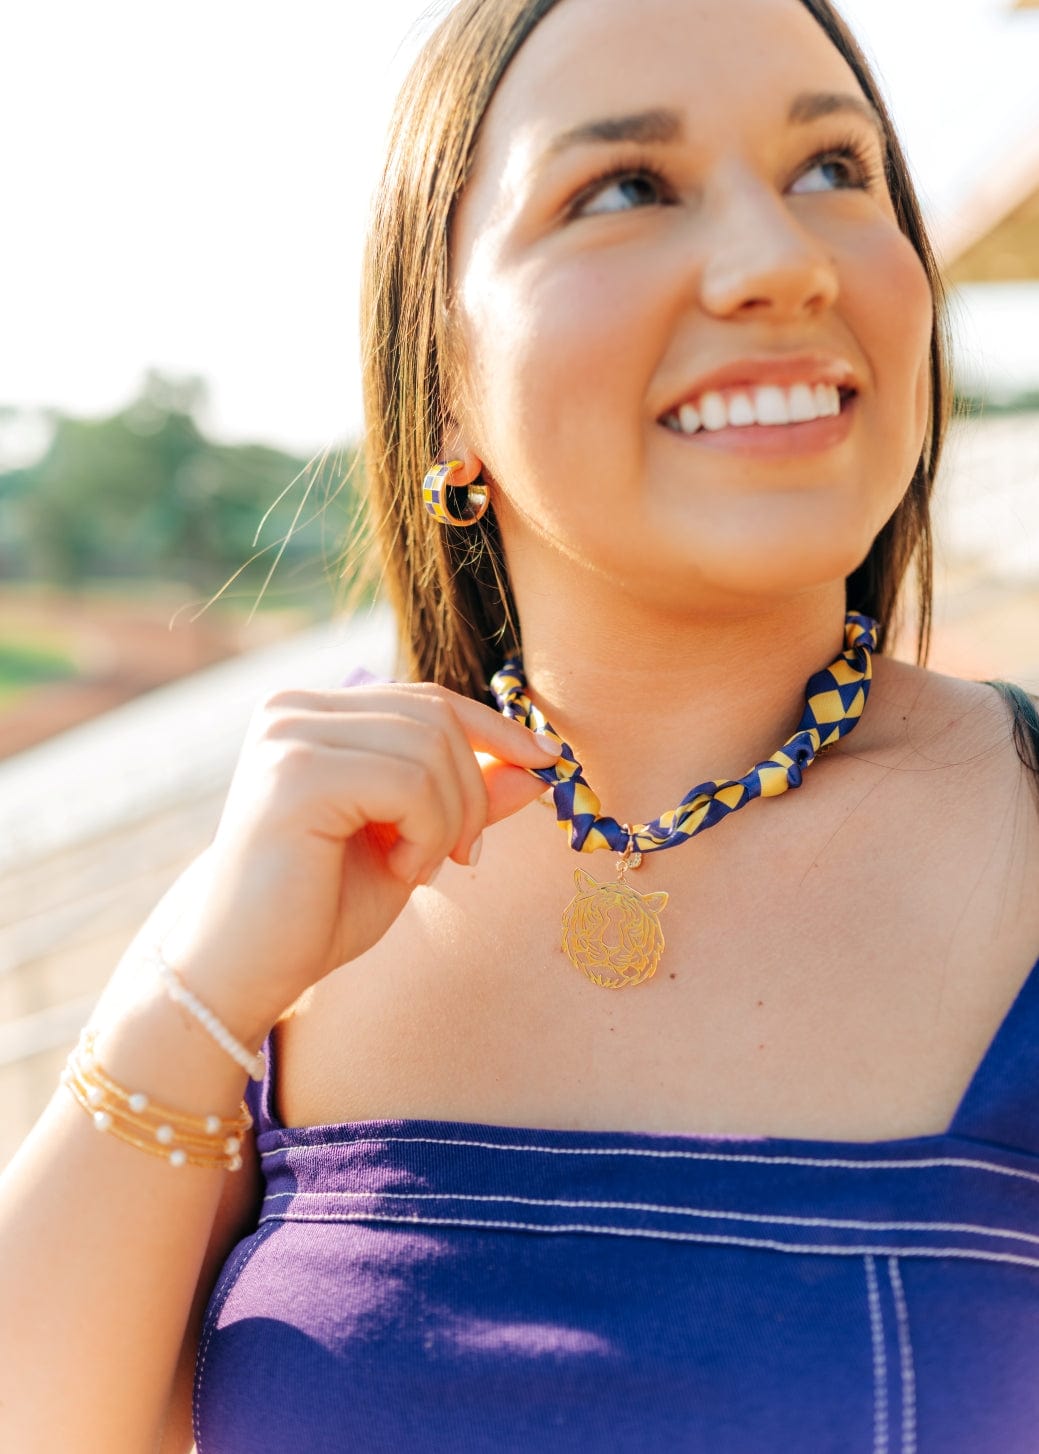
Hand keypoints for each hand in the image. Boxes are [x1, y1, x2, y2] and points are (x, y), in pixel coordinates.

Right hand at [153, 682, 557, 1042]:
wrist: (243, 969)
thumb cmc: (320, 908)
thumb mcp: (413, 841)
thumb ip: (468, 796)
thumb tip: (539, 762)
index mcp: (313, 714)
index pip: (427, 698)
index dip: (494, 729)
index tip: (546, 762)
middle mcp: (292, 709)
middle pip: (436, 716)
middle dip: (472, 790)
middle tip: (459, 856)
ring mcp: (288, 736)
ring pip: (429, 747)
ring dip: (447, 819)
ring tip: (415, 868)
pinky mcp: (294, 774)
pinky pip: (408, 782)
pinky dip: (426, 833)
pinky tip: (400, 870)